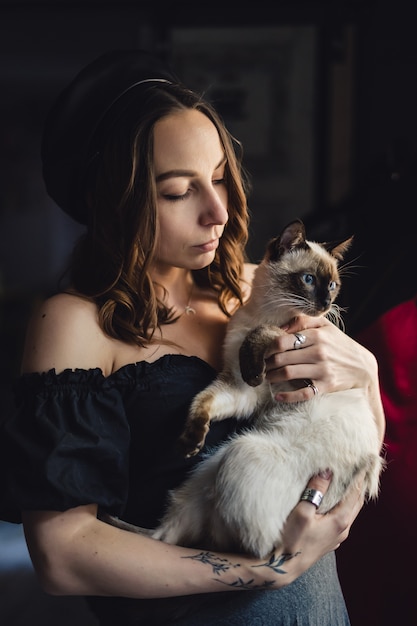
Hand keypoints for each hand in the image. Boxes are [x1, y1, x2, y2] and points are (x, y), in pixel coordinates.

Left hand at [263, 314, 378, 401]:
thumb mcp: (326, 326)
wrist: (363, 367)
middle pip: (281, 358)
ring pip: (288, 374)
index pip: (282, 341)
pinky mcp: (326, 386)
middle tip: (260, 366)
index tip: (261, 351)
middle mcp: (318, 352)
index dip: (267, 347)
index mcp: (317, 335)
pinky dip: (288, 396)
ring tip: (266, 377)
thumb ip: (303, 321)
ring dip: (272, 377)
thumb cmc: (340, 344)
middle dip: (266, 363)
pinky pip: (303, 393)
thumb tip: (281, 327)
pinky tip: (278, 396)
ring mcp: (322, 370)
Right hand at [278, 471, 364, 576]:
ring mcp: (336, 536)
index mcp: (340, 520)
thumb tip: (328, 470)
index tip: (362, 461)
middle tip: (357, 466)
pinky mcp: (328, 539)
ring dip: (350, 495)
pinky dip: (342, 504)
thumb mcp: (302, 512)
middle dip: (358, 484)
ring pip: (349, 510)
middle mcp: (343, 529)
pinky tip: (333, 499)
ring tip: (347, 478)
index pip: (355, 493)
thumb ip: (316, 490)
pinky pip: (341, 517)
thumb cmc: (291, 540)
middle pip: (356, 502)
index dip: (359, 476)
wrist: (282, 567)